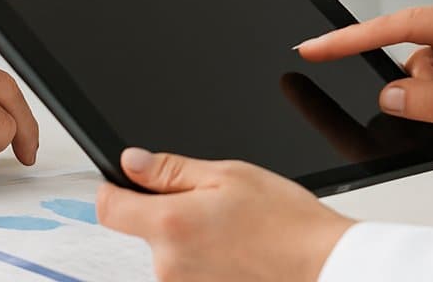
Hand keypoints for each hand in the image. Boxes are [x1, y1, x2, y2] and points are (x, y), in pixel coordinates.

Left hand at [97, 148, 353, 281]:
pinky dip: (206, 262)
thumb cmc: (287, 223)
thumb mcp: (229, 175)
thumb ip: (171, 170)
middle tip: (212, 205)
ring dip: (189, 240)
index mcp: (171, 225)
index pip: (109, 208)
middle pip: (145, 230)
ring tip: (233, 232)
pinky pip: (189, 274)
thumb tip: (132, 162)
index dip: (116, 189)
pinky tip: (236, 253)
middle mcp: (168, 266)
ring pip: (169, 253)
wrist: (323, 268)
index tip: (129, 183)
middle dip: (168, 213)